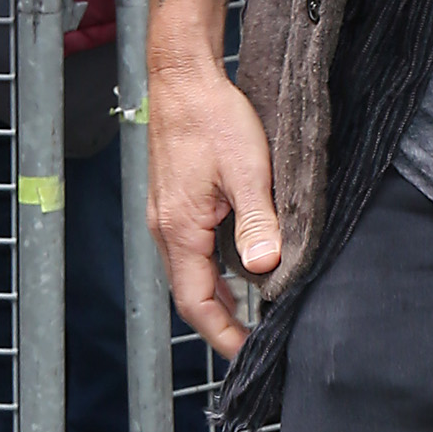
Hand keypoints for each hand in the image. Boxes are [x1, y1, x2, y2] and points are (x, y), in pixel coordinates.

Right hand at [146, 61, 283, 357]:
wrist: (183, 76)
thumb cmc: (213, 117)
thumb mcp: (247, 171)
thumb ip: (257, 223)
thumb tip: (265, 269)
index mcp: (180, 230)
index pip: (196, 303)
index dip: (223, 335)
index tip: (250, 355)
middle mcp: (166, 229)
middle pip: (191, 294)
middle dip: (222, 324)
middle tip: (257, 343)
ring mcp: (167, 216)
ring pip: (191, 273)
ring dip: (219, 298)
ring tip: (252, 317)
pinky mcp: (174, 202)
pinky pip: (191, 251)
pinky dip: (214, 271)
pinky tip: (239, 270)